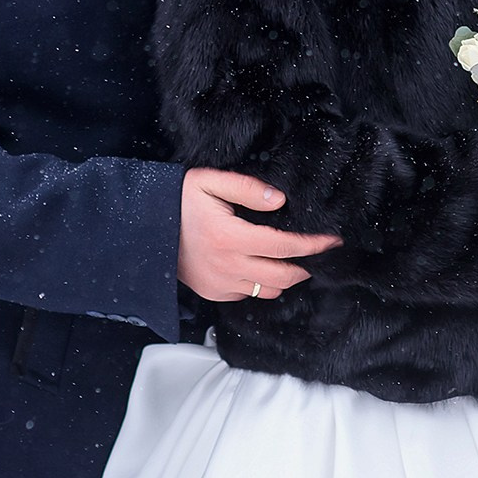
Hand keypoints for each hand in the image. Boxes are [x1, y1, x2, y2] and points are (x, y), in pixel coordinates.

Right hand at [178, 168, 342, 301]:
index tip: (332, 241)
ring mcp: (220, 284)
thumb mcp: (209, 182)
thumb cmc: (177, 201)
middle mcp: (227, 266)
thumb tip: (278, 200)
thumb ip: (246, 188)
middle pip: (284, 276)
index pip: (285, 247)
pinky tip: (260, 266)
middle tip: (318, 253)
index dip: (313, 246)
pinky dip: (260, 283)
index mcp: (230, 237)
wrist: (145, 229)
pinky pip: (248, 294)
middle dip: (307, 266)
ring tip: (292, 260)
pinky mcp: (214, 293)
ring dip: (286, 277)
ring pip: (268, 290)